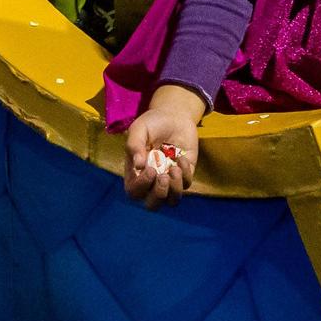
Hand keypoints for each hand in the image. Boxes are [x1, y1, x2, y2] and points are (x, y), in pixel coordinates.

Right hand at [123, 85, 204, 207]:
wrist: (174, 115)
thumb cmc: (152, 122)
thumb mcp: (139, 129)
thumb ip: (134, 145)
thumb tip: (138, 166)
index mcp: (136, 172)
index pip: (134, 192)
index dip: (142, 186)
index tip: (150, 169)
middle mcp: (151, 180)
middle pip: (152, 205)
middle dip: (159, 195)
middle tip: (163, 177)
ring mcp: (169, 179)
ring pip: (171, 201)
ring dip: (174, 189)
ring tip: (174, 169)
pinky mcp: (185, 175)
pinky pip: (186, 185)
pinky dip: (185, 174)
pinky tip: (180, 157)